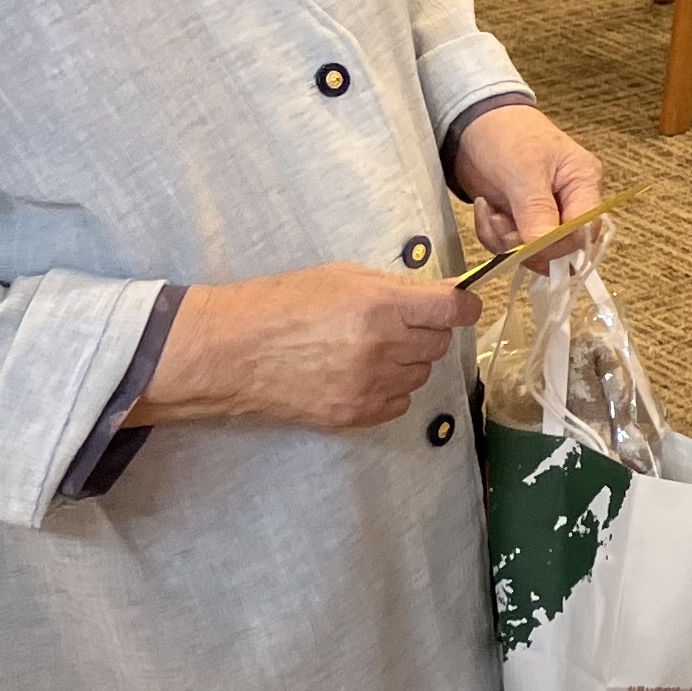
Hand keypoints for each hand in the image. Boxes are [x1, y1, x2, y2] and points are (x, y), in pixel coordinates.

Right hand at [137, 267, 479, 432]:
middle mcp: (383, 348)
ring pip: (422, 374)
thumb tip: (437, 296)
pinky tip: (359, 374)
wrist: (229, 351)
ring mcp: (370, 386)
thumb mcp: (341, 277)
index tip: (457, 306)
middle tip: (393, 324)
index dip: (462, 306)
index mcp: (383, 307)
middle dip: (424, 332)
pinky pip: (400, 402)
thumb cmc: (280, 304)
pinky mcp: (355, 414)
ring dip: (406, 361)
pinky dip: (390, 389)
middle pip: (439, 343)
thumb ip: (395, 288)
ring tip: (367, 350)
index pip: (455, 310)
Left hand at [453, 105, 605, 253]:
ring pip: (535, 252)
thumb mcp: (523, 170)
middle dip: (527, 244)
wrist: (474, 125)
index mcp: (583, 183)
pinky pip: (514, 247)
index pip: (586, 230)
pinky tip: (486, 211)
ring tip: (490, 212)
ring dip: (505, 241)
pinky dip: (494, 236)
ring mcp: (546, 214)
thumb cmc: (507, 135)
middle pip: (562, 247)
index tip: (526, 240)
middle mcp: (571, 202)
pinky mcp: (523, 221)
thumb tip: (546, 248)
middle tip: (500, 222)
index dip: (558, 244)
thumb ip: (537, 211)